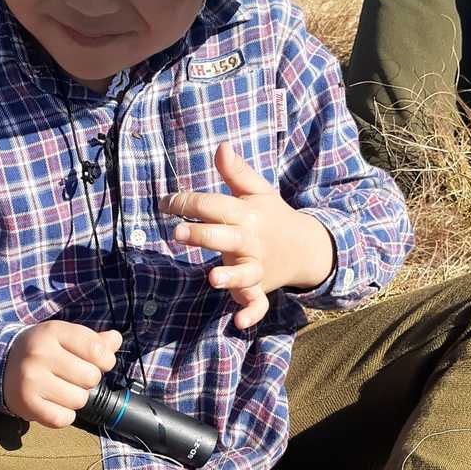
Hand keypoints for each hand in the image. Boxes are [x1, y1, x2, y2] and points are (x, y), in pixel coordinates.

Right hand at [4, 321, 121, 428]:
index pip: (97, 350)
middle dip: (88, 381)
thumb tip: (116, 340)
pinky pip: (63, 418)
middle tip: (72, 377)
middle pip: (91, 378)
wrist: (0, 365)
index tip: (95, 362)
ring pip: (79, 400)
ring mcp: (32, 380)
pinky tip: (53, 403)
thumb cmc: (42, 351)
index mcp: (53, 331)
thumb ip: (93, 340)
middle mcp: (40, 353)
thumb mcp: (64, 337)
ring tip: (61, 390)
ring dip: (75, 399)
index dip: (105, 361)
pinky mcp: (27, 403)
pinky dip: (64, 415)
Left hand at [161, 142, 334, 328]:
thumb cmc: (271, 216)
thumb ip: (237, 172)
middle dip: (203, 235)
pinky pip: (257, 303)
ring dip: (229, 276)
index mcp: (246, 214)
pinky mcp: (260, 288)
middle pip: (225, 237)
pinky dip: (251, 313)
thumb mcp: (258, 192)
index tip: (165, 202)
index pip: (214, 205)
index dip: (187, 202)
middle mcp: (250, 241)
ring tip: (212, 278)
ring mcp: (256, 266)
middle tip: (178, 232)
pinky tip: (239, 322)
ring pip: (243, 273)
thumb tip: (221, 146)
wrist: (306, 247)